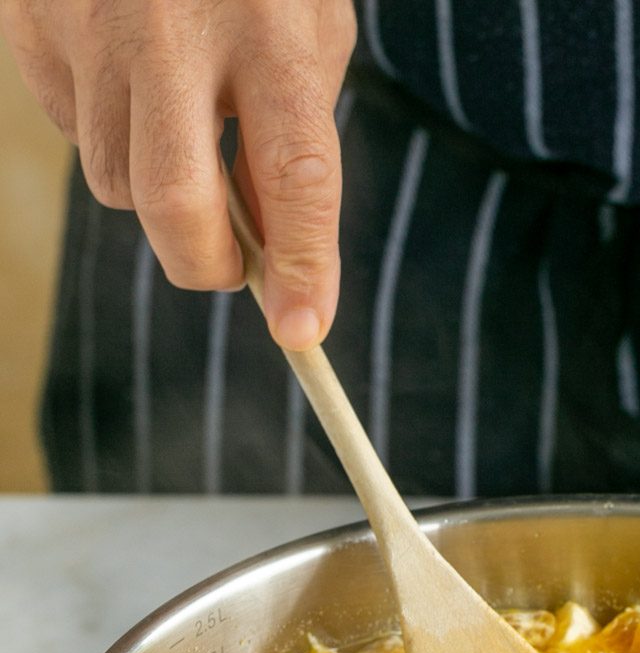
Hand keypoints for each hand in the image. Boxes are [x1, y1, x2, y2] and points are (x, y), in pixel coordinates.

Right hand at [0, 0, 356, 349]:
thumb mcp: (302, 27)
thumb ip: (294, 136)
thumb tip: (273, 250)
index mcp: (266, 25)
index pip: (294, 174)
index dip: (302, 264)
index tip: (303, 329)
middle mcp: (171, 30)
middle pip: (174, 206)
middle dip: (204, 264)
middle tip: (227, 266)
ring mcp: (89, 28)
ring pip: (118, 185)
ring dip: (157, 191)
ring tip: (179, 121)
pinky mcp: (31, 29)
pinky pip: (75, 135)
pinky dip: (109, 135)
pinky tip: (128, 77)